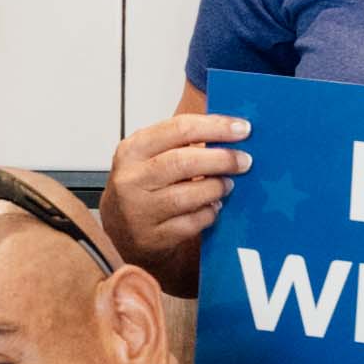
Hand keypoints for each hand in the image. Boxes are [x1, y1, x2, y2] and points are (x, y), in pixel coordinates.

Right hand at [98, 105, 249, 271]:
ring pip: (187, 196)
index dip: (216, 127)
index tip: (242, 129)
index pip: (179, 129)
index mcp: (133, 149)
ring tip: (228, 184)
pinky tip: (214, 207)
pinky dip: (208, 214)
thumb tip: (229, 126)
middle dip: (221, 159)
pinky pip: (190, 223)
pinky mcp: (152, 236)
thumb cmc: (143, 184)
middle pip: (183, 162)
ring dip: (215, 187)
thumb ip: (182, 138)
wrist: (120, 228)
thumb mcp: (149, 154)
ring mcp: (140, 210)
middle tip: (244, 160)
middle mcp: (132, 178)